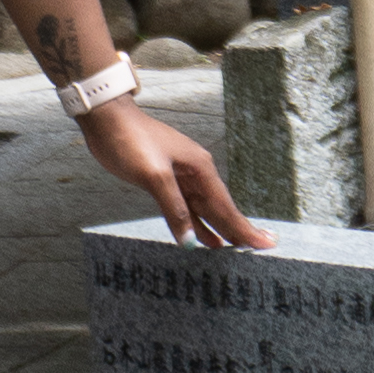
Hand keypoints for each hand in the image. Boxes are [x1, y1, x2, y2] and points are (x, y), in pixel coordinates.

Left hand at [78, 95, 262, 247]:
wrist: (107, 120)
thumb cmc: (131, 141)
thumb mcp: (154, 175)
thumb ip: (174, 209)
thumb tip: (191, 242)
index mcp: (200, 168)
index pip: (227, 206)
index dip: (244, 228)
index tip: (266, 243)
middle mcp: (196, 173)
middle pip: (221, 209)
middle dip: (239, 230)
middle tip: (261, 251)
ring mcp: (180, 178)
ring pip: (205, 210)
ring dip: (219, 230)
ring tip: (237, 252)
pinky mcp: (164, 182)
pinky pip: (187, 209)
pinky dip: (197, 225)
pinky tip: (204, 239)